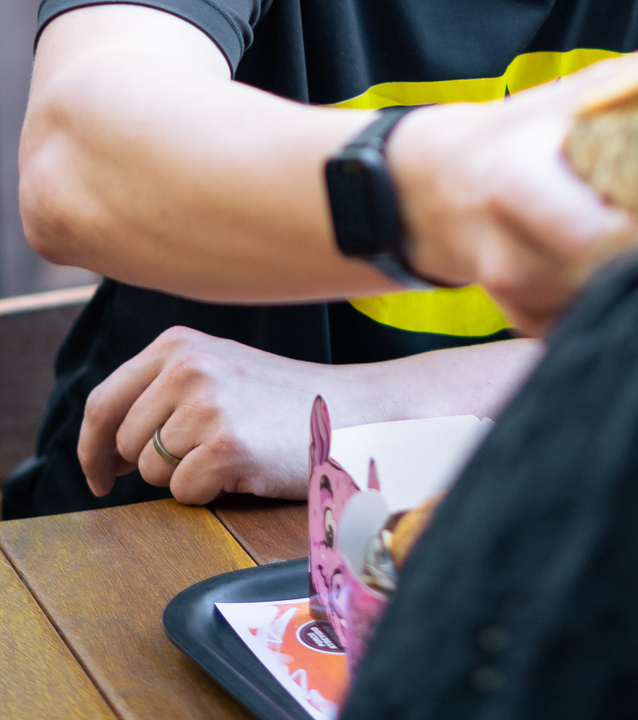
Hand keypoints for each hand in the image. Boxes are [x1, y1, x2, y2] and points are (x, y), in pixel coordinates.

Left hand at [79, 327, 334, 503]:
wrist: (348, 409)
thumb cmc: (280, 399)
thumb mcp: (216, 368)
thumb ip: (159, 390)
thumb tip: (103, 447)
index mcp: (177, 343)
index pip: (102, 401)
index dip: (90, 447)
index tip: (98, 475)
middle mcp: (186, 366)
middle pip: (123, 442)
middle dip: (149, 464)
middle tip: (195, 459)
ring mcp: (206, 404)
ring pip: (150, 470)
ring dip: (182, 476)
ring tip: (227, 452)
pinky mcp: (226, 444)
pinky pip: (183, 492)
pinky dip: (208, 492)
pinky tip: (241, 467)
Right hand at [391, 56, 637, 335]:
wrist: (429, 190)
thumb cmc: (507, 137)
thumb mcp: (558, 101)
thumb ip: (630, 81)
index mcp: (520, 190)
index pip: (602, 236)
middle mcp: (511, 255)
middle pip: (613, 277)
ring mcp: (516, 297)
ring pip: (608, 302)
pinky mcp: (526, 321)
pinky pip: (591, 316)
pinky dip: (623, 294)